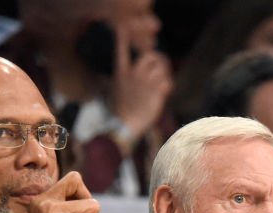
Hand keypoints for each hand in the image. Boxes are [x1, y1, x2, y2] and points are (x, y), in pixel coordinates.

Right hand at [110, 24, 172, 139]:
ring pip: (161, 67)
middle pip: (150, 55)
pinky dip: (169, 85)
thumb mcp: (110, 92)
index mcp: (121, 73)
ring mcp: (146, 83)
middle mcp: (134, 74)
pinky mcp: (156, 92)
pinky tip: (166, 90)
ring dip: (165, 72)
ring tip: (163, 78)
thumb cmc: (117, 110)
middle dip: (158, 58)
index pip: (121, 50)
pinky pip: (168, 81)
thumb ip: (110, 81)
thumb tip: (104, 80)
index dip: (122, 36)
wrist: (125, 125)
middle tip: (160, 64)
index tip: (123, 26)